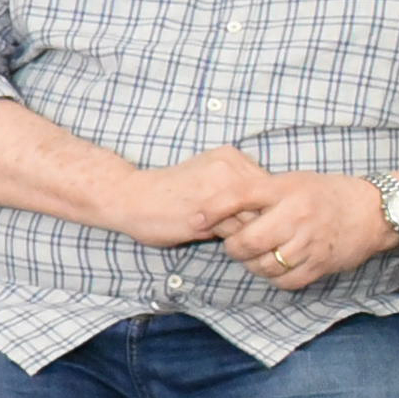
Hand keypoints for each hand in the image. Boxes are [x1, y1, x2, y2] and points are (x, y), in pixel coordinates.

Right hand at [112, 144, 271, 246]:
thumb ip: (235, 185)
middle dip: (259, 220)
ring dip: (248, 233)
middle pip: (267, 202)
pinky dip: (234, 241)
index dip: (263, 206)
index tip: (250, 218)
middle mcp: (229, 168)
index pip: (268, 186)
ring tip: (233, 236)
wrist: (130, 198)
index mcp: (230, 156)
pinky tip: (216, 239)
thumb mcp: (207, 176)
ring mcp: (220, 189)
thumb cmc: (168, 193)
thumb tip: (268, 209)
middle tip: (246, 231)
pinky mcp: (210, 213)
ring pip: (255, 219)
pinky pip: (238, 233)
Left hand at [213, 165, 398, 291]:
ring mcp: (309, 241)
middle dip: (233, 247)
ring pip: (263, 264)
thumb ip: (261, 191)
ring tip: (254, 256)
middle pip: (248, 240)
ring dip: (252, 264)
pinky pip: (285, 280)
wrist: (373, 210)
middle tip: (234, 244)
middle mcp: (296, 214)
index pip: (239, 196)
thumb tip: (218, 202)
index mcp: (286, 189)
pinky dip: (274, 278)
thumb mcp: (292, 181)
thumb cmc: (325, 193)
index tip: (195, 219)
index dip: (213, 209)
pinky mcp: (320, 263)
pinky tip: (274, 267)